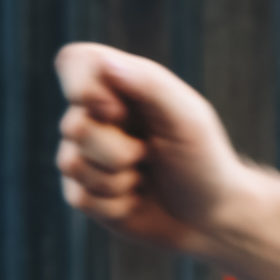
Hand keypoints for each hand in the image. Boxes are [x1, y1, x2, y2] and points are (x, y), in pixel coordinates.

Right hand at [55, 42, 254, 252]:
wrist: (208, 217)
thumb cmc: (202, 160)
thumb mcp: (188, 118)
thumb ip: (149, 85)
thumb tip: (105, 63)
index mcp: (120, 85)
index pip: (75, 62)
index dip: (81, 85)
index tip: (115, 111)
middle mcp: (96, 115)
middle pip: (74, 125)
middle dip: (118, 150)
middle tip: (150, 154)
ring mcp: (85, 154)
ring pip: (71, 163)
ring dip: (118, 180)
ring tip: (144, 177)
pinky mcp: (82, 191)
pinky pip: (79, 197)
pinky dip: (115, 205)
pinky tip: (134, 199)